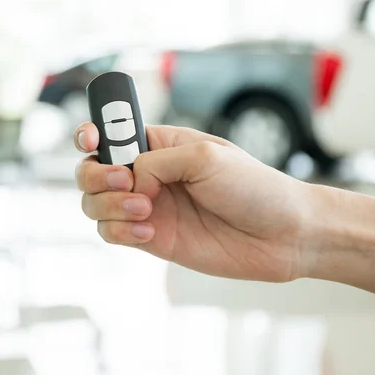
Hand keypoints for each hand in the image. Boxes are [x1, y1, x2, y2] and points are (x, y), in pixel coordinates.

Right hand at [75, 124, 314, 281]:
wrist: (282, 234)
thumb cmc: (254, 187)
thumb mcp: (206, 157)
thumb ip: (157, 161)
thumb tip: (131, 179)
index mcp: (162, 146)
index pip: (112, 135)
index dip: (92, 134)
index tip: (91, 140)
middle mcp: (150, 175)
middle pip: (92, 170)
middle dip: (96, 175)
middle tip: (125, 181)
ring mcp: (150, 208)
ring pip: (96, 204)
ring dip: (108, 205)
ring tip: (145, 209)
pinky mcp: (154, 239)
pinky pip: (113, 233)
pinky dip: (119, 231)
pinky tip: (148, 231)